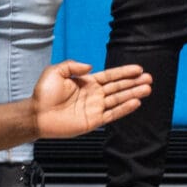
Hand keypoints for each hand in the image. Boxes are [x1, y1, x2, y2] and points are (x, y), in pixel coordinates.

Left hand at [30, 60, 152, 138]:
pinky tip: (136, 102)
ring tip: (147, 88)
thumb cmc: (43, 94)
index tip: (138, 69)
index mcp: (87, 83)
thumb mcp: (56, 72)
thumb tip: (90, 66)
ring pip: (118, 99)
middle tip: (149, 78)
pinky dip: (124, 109)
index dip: (124, 72)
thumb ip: (73, 66)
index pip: (110, 76)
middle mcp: (94, 95)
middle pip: (118, 87)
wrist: (37, 114)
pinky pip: (112, 114)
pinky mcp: (93, 121)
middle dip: (133, 83)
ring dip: (133, 94)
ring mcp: (95, 108)